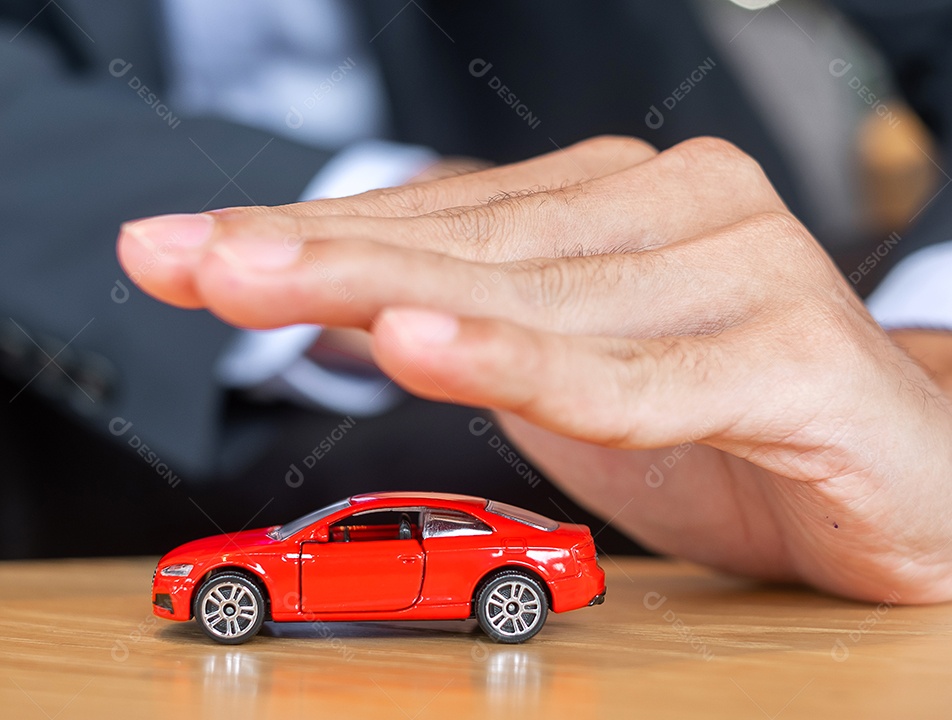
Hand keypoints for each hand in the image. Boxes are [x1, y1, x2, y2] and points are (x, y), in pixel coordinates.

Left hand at [117, 136, 951, 602]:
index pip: (440, 214)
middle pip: (468, 239)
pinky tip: (425, 345)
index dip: (306, 235)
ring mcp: (740, 272)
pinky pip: (637, 376)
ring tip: (257, 286)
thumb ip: (475, 324)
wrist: (899, 475)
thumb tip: (351, 302)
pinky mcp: (790, 360)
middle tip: (188, 257)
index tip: (183, 250)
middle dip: (311, 255)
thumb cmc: (730, 413)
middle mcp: (678, 210)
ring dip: (387, 296)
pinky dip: (527, 366)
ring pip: (534, 297)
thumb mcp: (571, 368)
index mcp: (619, 201)